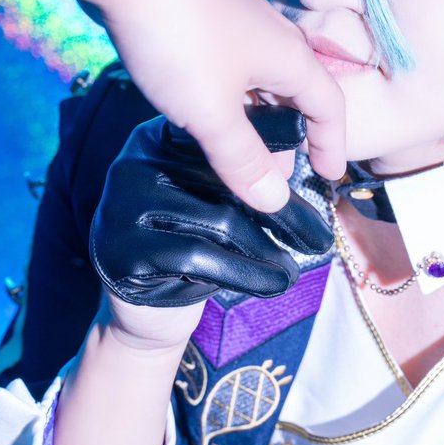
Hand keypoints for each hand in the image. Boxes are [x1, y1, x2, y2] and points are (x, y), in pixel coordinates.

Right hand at [90, 108, 333, 343]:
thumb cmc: (193, 249)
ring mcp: (123, 203)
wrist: (143, 314)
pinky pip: (200, 256)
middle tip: (321, 238)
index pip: (226, 130)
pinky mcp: (122, 247)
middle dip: (283, 212)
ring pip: (221, 219)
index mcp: (160, 137)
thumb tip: (306, 165)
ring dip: (268, 250)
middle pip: (229, 178)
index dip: (276, 147)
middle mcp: (137, 161)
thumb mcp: (219, 205)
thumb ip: (246, 179)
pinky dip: (248, 273)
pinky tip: (275, 285)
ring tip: (294, 271)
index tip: (321, 174)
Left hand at [101, 0, 345, 212]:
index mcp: (290, 57)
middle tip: (274, 170)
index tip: (327, 175)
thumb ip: (243, 159)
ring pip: (260, 74)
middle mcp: (272, 32)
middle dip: (292, 131)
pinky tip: (199, 103)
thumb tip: (276, 199)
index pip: (330, 105)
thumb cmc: (179, 36)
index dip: (332, 144)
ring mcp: (236, 16)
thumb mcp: (211, 112)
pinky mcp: (202, 8)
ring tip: (235, 144)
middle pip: (297, 89)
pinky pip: (230, 60)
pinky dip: (228, 90)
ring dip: (256, 112)